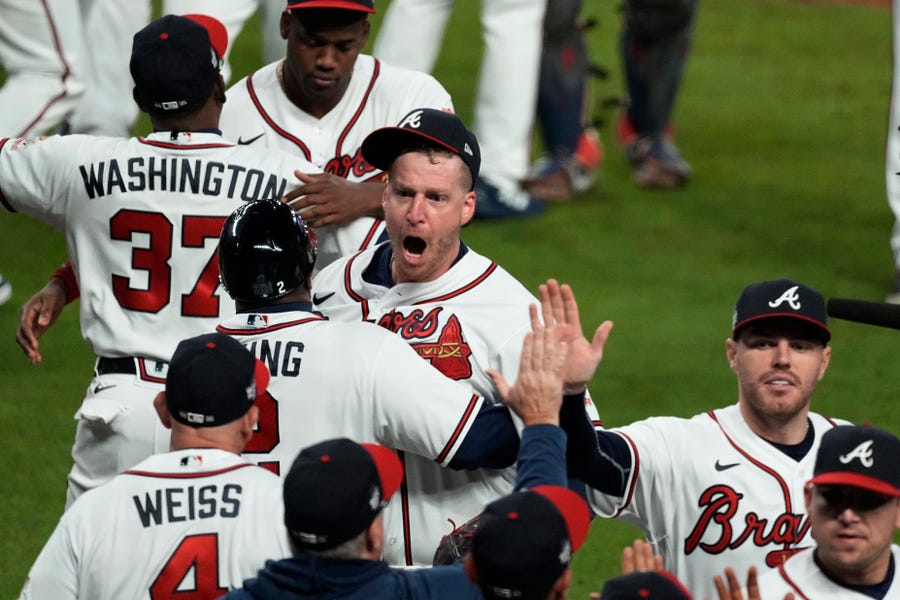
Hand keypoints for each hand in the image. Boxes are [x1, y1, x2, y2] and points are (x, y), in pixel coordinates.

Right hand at [16, 278, 67, 363]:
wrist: (56, 292)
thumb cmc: (53, 295)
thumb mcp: (51, 301)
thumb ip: (46, 312)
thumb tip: (42, 324)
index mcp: (27, 311)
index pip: (24, 325)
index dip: (29, 336)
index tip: (36, 345)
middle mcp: (25, 319)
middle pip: (21, 335)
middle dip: (27, 346)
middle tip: (34, 356)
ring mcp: (30, 325)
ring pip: (25, 340)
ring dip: (29, 350)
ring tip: (36, 361)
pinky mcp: (36, 329)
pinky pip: (32, 340)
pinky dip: (33, 349)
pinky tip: (37, 359)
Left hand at [282, 170, 383, 227]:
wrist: (363, 197)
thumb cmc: (344, 187)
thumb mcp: (328, 178)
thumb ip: (312, 177)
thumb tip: (297, 172)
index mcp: (324, 184)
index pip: (305, 189)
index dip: (293, 194)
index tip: (284, 199)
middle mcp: (327, 195)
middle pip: (307, 201)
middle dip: (295, 206)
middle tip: (285, 210)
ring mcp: (333, 206)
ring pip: (314, 212)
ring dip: (302, 216)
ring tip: (294, 218)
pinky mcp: (338, 216)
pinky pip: (323, 221)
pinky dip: (314, 224)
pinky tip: (307, 225)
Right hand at [486, 305, 567, 425]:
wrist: (540, 421)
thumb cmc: (523, 409)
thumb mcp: (507, 396)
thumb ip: (498, 381)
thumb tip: (487, 370)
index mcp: (524, 377)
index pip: (526, 356)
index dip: (528, 343)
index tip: (530, 332)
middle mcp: (536, 376)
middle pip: (538, 352)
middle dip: (540, 337)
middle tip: (542, 324)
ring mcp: (548, 378)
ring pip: (549, 356)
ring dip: (551, 341)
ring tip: (553, 329)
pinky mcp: (557, 382)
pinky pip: (560, 365)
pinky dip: (562, 354)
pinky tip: (564, 344)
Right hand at [538, 279, 612, 393]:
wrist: (570, 386)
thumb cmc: (583, 372)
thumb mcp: (595, 355)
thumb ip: (600, 338)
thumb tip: (609, 323)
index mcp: (575, 331)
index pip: (570, 310)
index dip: (567, 298)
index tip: (564, 286)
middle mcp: (563, 331)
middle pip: (557, 309)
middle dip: (553, 295)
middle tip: (550, 282)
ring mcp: (552, 336)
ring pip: (547, 315)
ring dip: (543, 301)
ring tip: (541, 288)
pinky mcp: (543, 343)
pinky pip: (537, 327)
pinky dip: (534, 316)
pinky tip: (532, 305)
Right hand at [588, 539, 664, 598]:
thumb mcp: (616, 598)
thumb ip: (604, 596)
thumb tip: (591, 594)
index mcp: (630, 584)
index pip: (627, 569)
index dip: (627, 559)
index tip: (627, 549)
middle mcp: (641, 582)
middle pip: (639, 564)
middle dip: (638, 552)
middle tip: (638, 541)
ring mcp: (652, 583)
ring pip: (650, 566)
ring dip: (648, 555)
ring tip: (647, 545)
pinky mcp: (663, 585)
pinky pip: (662, 573)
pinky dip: (660, 565)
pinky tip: (658, 557)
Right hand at [710, 566, 794, 599]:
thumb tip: (791, 593)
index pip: (753, 590)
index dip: (752, 579)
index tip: (752, 567)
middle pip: (736, 592)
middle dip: (732, 580)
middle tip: (728, 568)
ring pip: (725, 599)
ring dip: (721, 589)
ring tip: (716, 577)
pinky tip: (705, 598)